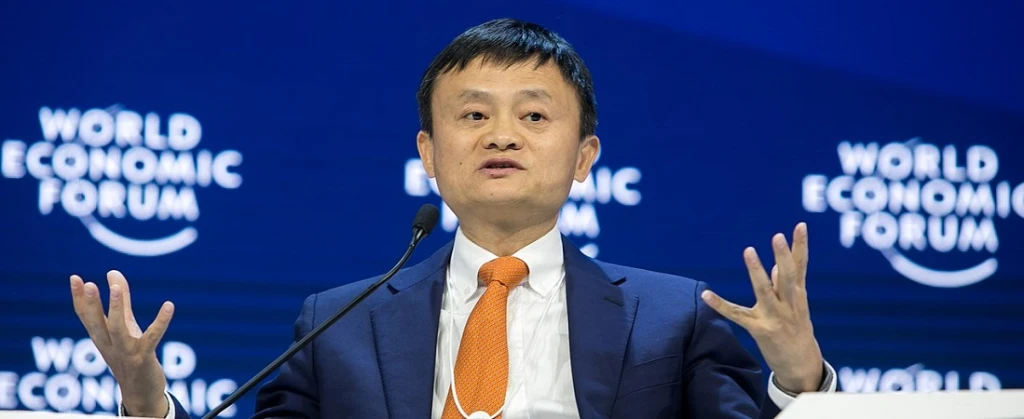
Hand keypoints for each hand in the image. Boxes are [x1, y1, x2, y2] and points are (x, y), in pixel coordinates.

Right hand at [70, 270, 174, 416]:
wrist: (140, 392)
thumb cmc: (130, 355)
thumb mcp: (124, 326)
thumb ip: (121, 300)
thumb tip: (112, 272)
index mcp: (101, 337)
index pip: (85, 317)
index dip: (79, 298)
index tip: (75, 278)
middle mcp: (109, 345)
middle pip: (96, 323)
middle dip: (91, 304)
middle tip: (88, 283)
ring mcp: (126, 353)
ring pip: (118, 330)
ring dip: (116, 309)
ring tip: (116, 288)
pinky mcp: (144, 359)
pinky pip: (152, 338)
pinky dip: (160, 322)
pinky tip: (169, 306)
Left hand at [701, 222, 823, 392]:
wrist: (802, 367)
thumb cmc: (797, 331)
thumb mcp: (797, 307)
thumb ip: (786, 286)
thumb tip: (775, 266)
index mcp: (799, 296)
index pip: (800, 266)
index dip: (800, 246)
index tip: (800, 225)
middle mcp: (789, 305)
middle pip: (787, 276)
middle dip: (783, 256)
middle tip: (777, 236)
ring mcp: (774, 317)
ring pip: (764, 291)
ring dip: (757, 271)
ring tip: (749, 251)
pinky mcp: (759, 330)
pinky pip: (737, 315)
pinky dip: (720, 305)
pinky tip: (706, 294)